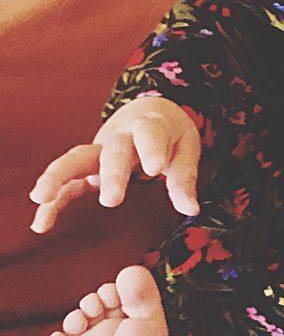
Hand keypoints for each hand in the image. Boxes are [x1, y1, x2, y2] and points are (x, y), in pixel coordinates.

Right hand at [28, 95, 201, 231]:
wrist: (148, 111)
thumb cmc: (169, 133)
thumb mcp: (186, 147)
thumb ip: (184, 177)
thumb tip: (190, 209)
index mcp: (149, 127)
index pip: (150, 135)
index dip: (152, 149)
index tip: (156, 167)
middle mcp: (119, 138)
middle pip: (113, 152)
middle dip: (111, 174)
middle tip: (111, 200)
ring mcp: (99, 152)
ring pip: (76, 160)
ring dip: (58, 177)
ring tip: (41, 198)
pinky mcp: (88, 168)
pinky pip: (68, 184)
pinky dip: (53, 202)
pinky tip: (40, 224)